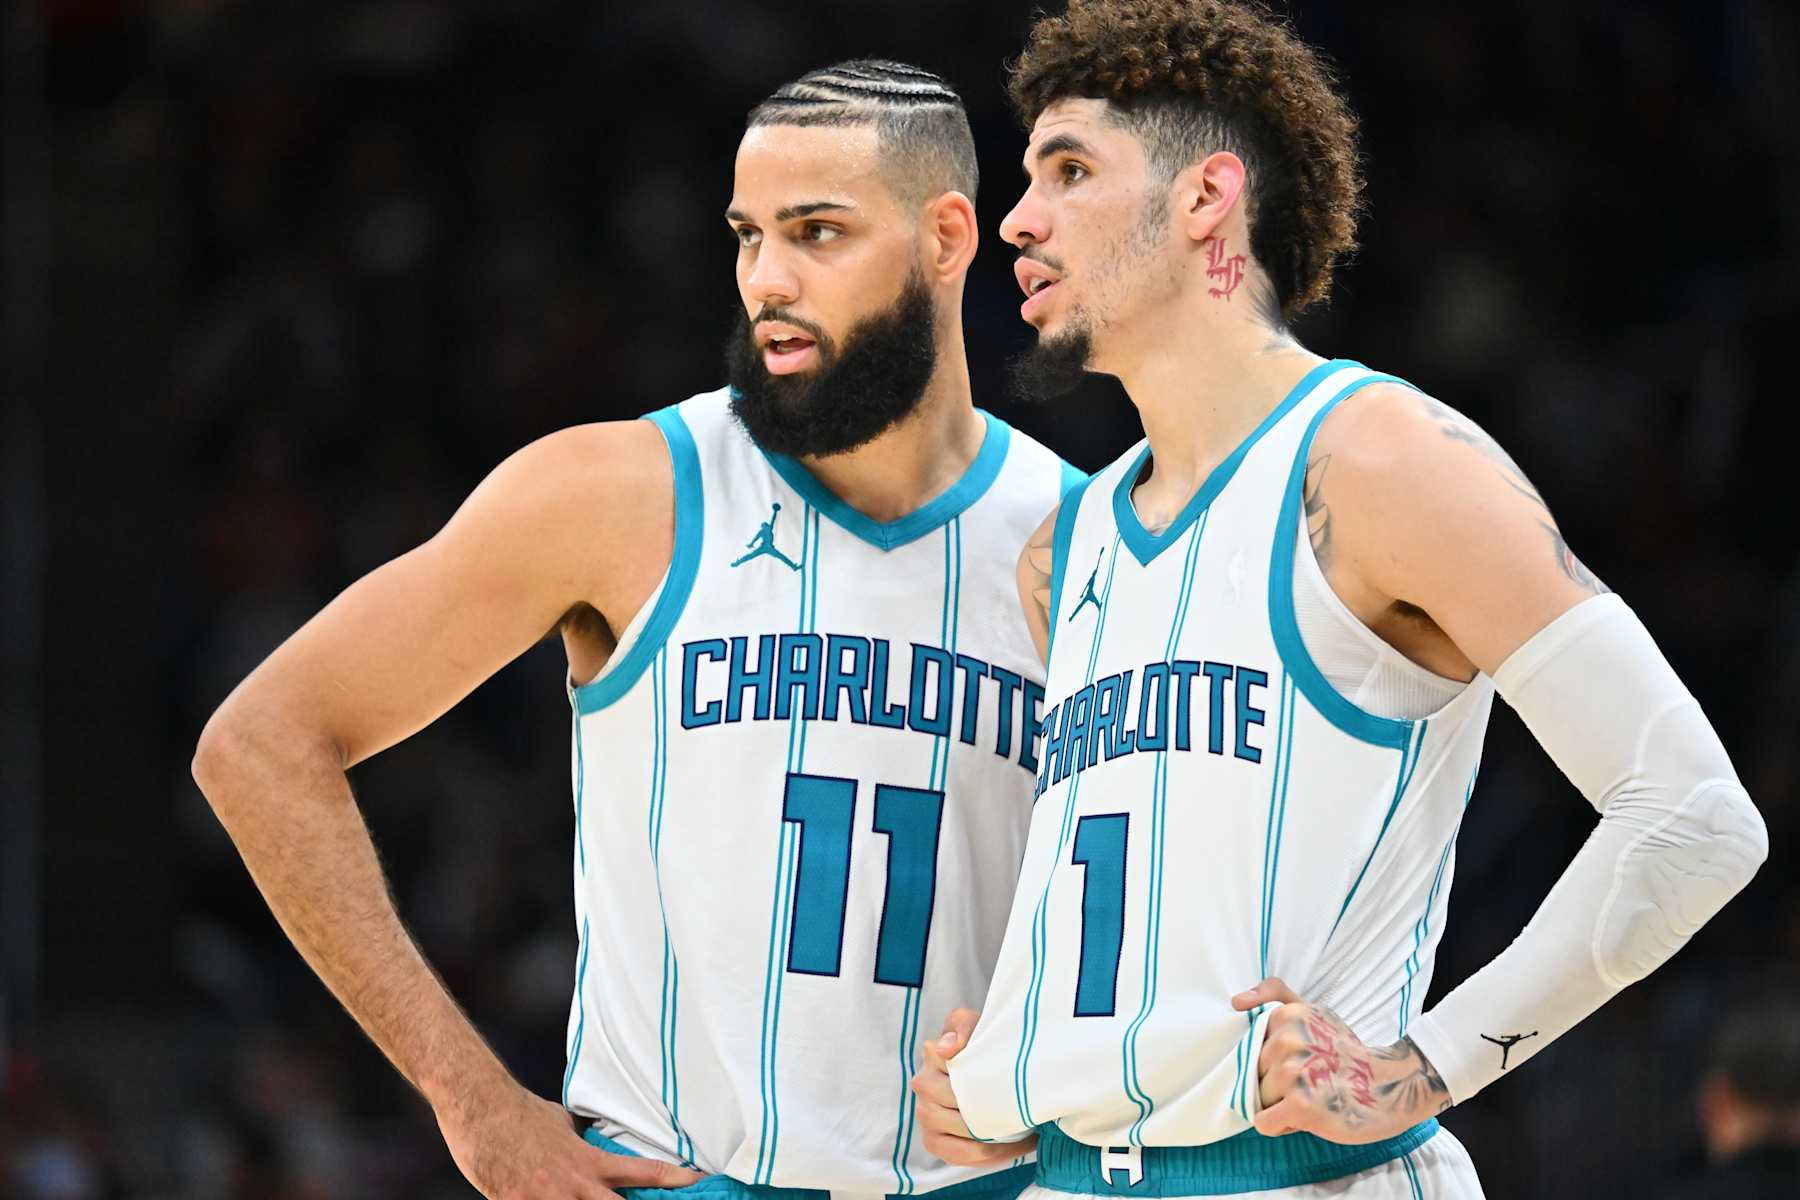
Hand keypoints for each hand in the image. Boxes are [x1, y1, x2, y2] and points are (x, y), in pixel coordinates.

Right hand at [439, 1084, 705, 1198]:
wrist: (480, 1106)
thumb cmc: (520, 1114)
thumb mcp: (562, 1125)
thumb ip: (582, 1142)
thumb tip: (595, 1142)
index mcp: (589, 1160)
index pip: (643, 1170)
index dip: (675, 1178)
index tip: (699, 1182)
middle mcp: (574, 1182)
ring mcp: (545, 1197)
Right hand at [910, 1008, 1037, 1166]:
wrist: (992, 1072)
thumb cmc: (986, 1048)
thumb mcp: (977, 1025)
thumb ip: (962, 1025)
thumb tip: (948, 1049)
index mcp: (933, 1054)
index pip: (948, 1061)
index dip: (979, 1071)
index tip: (1006, 1074)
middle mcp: (924, 1085)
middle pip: (956, 1099)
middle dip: (990, 1104)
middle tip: (1021, 1106)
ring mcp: (925, 1115)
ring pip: (958, 1128)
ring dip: (992, 1132)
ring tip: (1023, 1128)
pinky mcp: (933, 1141)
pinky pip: (957, 1154)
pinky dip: (985, 1154)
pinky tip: (1008, 1147)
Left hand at [1232, 977, 1450, 1145]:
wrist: (1391, 1084)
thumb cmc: (1347, 1053)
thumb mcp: (1313, 1012)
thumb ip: (1275, 996)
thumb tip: (1236, 1002)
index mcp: (1285, 1016)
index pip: (1251, 1048)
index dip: (1272, 1061)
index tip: (1300, 1061)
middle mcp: (1286, 1041)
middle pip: (1254, 1074)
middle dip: (1276, 1084)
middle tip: (1310, 1082)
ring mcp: (1292, 1073)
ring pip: (1258, 1099)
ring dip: (1281, 1106)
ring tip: (1312, 1098)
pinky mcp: (1300, 1105)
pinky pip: (1264, 1123)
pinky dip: (1282, 1126)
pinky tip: (1308, 1116)